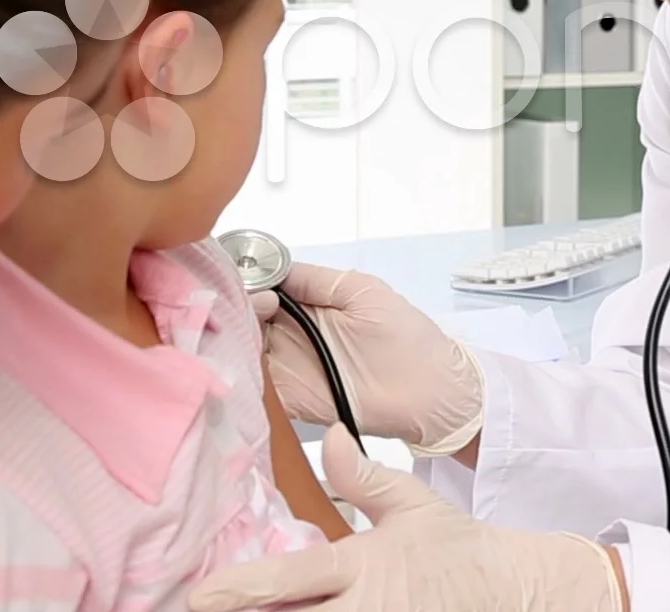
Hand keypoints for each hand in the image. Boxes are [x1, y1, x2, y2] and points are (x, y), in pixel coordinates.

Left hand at [188, 425, 626, 611]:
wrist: (513, 593)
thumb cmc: (457, 550)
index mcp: (361, 565)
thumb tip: (332, 436)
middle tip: (206, 611)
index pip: (292, 579)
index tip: (203, 594)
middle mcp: (363, 610)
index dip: (243, 587)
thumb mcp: (413, 506)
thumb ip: (363, 478)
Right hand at [252, 263, 482, 454]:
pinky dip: (246, 378)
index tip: (257, 290)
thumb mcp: (362, 291)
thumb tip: (278, 269)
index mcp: (307, 308)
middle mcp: (292, 337)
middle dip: (240, 313)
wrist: (432, 391)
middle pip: (247, 322)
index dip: (251, 288)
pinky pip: (259, 389)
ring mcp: (290, 369)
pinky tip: (244, 365)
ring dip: (237, 343)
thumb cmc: (407, 338)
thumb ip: (317, 281)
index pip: (263, 293)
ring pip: (245, 353)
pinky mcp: (293, 401)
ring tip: (244, 335)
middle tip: (257, 312)